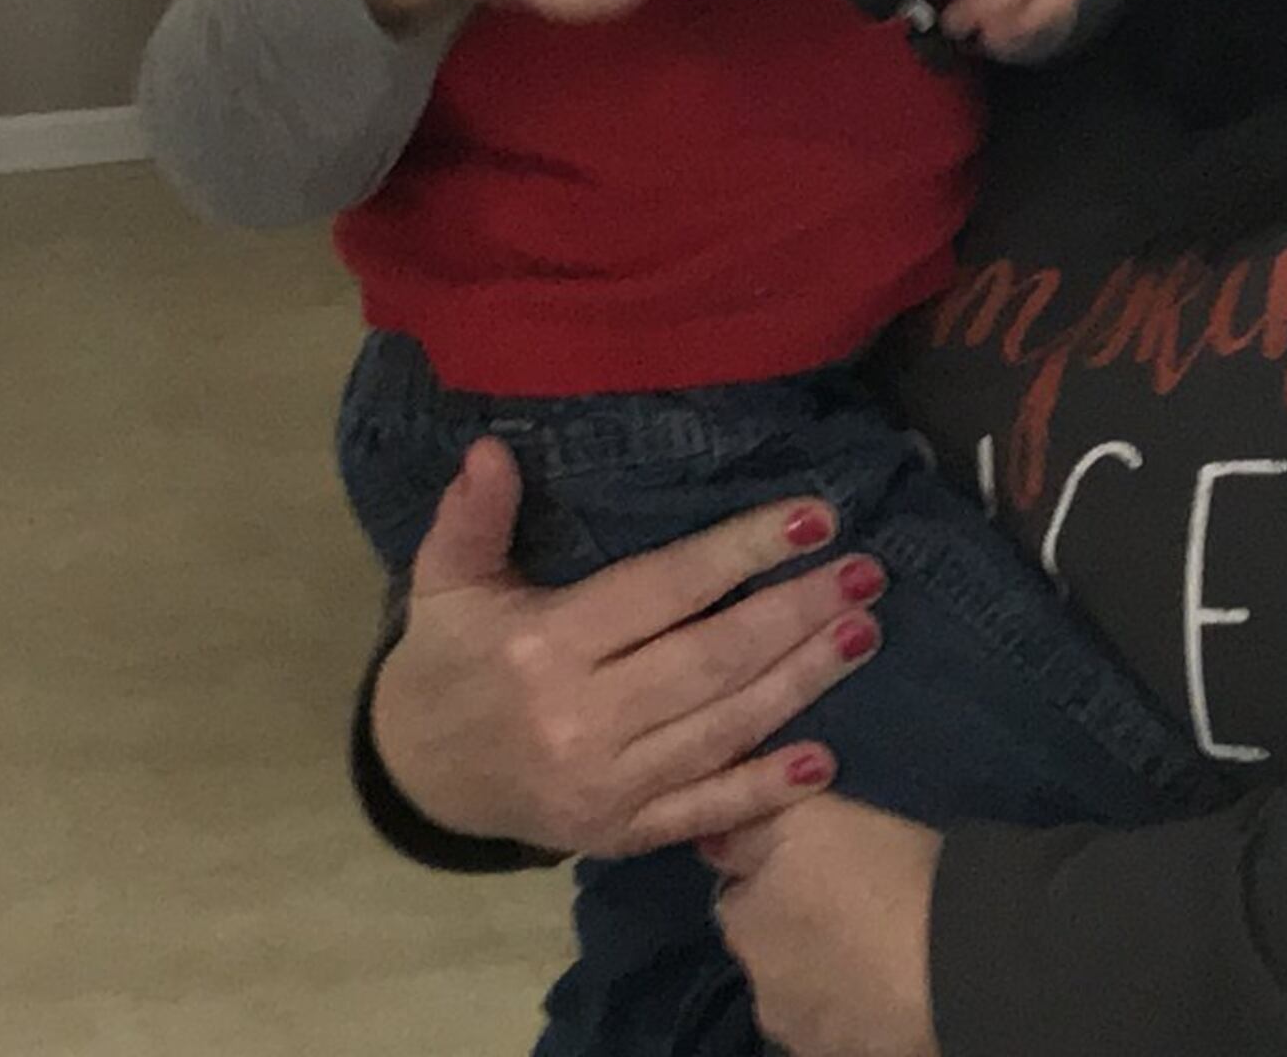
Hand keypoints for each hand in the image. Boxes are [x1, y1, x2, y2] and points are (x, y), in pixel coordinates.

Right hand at [367, 435, 889, 856]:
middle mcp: (580, 721)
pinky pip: (703, 812)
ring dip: (801, 683)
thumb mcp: (445, 583)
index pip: (662, 591)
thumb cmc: (449, 658)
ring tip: (863, 632)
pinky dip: (764, 790)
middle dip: (794, 615)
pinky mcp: (621, 836)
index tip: (813, 517)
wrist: (422, 776)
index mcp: (543, 648)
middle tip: (865, 573)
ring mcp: (606, 788)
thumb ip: (471, 519)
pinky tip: (823, 760)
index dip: (740, 552)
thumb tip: (492, 449)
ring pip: (721, 730)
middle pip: (710, 661)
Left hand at [710, 797, 947, 1056]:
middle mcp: (762, 994)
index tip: (822, 863)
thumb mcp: (813, 818)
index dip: (776, 873)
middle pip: (775, 951)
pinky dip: (870, 1011)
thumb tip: (714, 839)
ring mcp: (810, 1040)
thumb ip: (753, 824)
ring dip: (836, 977)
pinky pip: (854, 1029)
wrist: (963, 969)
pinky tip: (906, 986)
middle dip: (804, 933)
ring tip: (892, 947)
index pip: (739, 893)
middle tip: (862, 903)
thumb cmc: (885, 879)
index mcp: (745, 928)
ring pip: (813, 996)